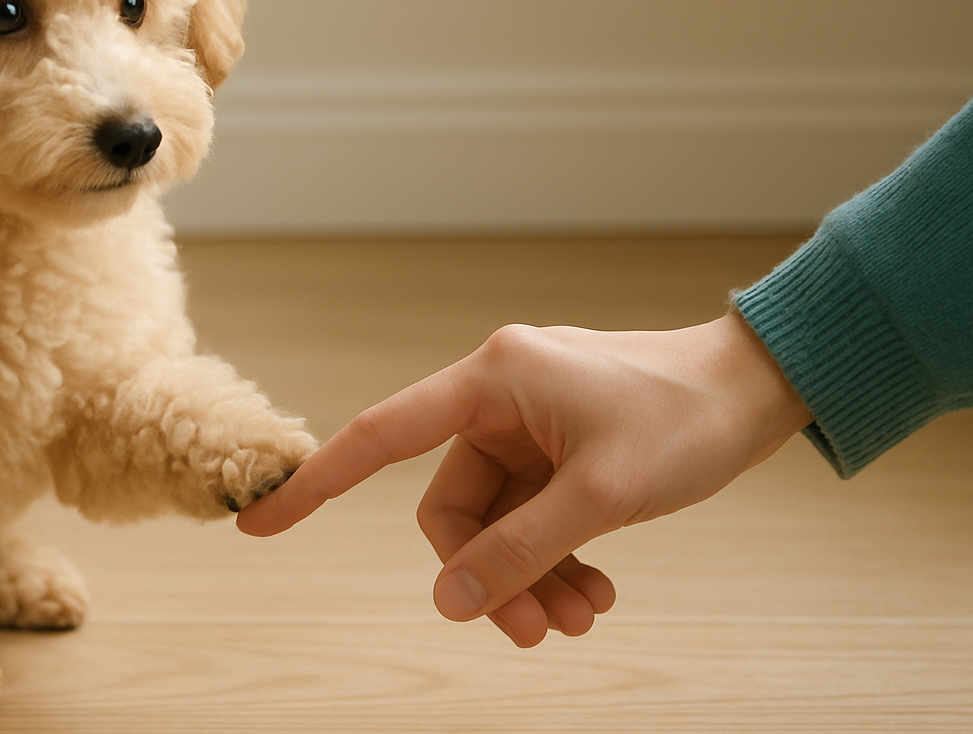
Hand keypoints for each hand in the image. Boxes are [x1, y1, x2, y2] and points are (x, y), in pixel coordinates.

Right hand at [237, 313, 811, 646]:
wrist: (757, 390)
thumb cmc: (683, 417)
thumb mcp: (601, 495)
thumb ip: (521, 548)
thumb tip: (452, 603)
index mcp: (491, 381)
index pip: (380, 436)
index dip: (318, 483)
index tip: (260, 524)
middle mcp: (498, 399)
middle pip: (452, 507)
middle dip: (490, 575)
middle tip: (542, 635)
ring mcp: (530, 427)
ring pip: (497, 522)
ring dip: (532, 576)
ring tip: (584, 620)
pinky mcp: (560, 449)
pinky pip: (532, 516)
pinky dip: (556, 558)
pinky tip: (596, 591)